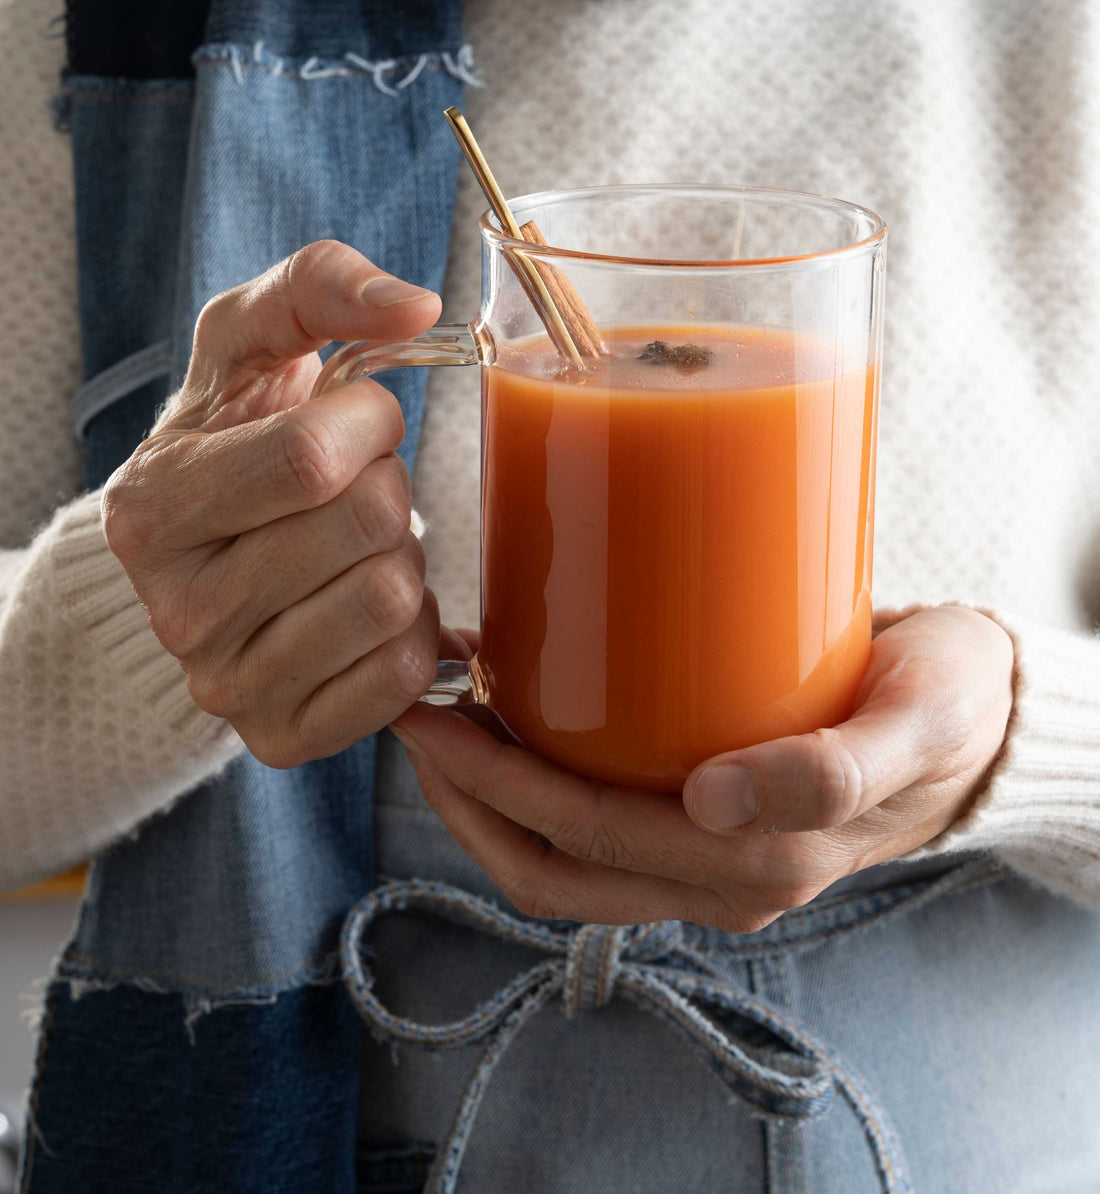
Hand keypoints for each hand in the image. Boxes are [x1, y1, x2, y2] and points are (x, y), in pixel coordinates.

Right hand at [102, 240, 455, 766]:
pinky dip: (413, 631)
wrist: (210, 551)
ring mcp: (226, 685)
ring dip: (405, 557)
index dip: (369, 422)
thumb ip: (321, 285)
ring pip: (393, 600)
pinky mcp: (281, 738)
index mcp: (152, 506)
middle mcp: (176, 609)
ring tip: (358, 546)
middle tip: (356, 487)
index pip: (312, 456)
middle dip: (391, 484)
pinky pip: (403, 677)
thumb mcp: (253, 338)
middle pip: (367, 526)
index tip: (356, 419)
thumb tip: (416, 308)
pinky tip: (367, 604)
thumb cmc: (240, 430)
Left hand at [392, 606, 1013, 931]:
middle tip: (413, 702)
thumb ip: (829, 773)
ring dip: (487, 794)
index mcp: (758, 866)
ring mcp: (706, 854)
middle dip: (465, 793)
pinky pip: (597, 819)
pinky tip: (514, 695)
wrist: (982, 716)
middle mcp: (718, 877)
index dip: (495, 786)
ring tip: (442, 704)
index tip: (433, 710)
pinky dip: (536, 775)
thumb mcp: (914, 723)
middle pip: (553, 863)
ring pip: (563, 854)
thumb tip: (714, 801)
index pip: (588, 842)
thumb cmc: (948, 705)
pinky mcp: (704, 816)